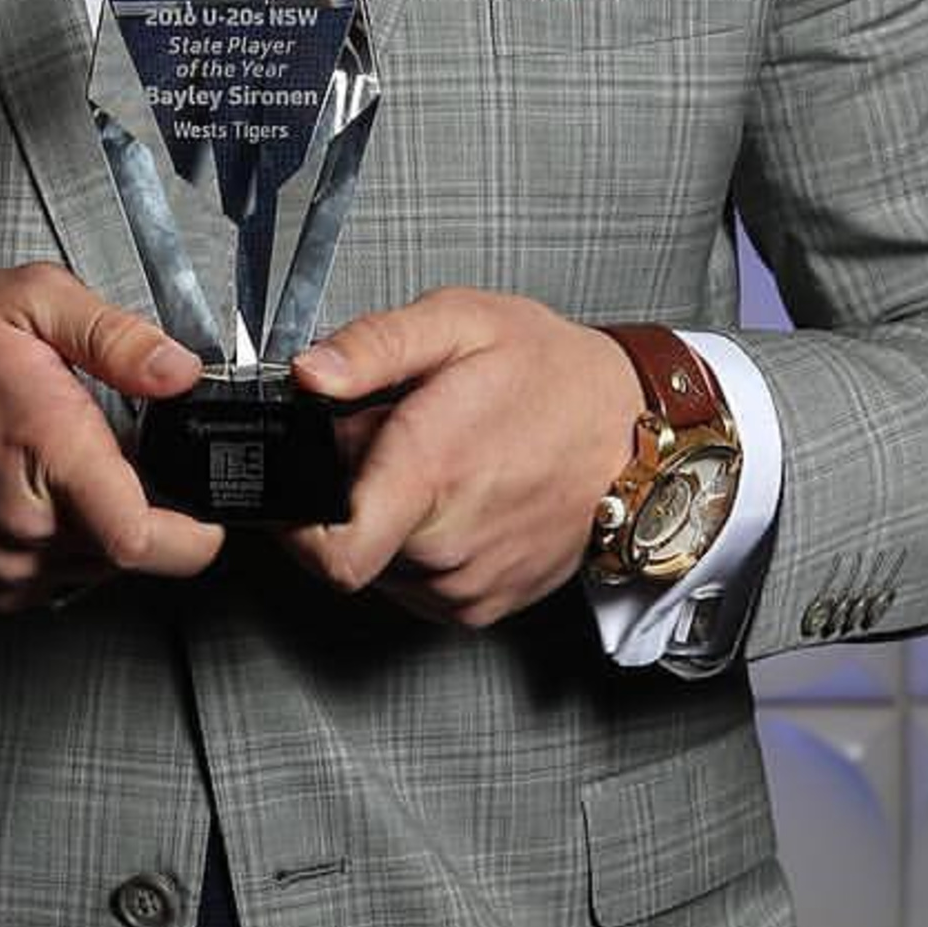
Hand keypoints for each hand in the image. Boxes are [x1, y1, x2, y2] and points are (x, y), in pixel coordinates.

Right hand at [0, 262, 224, 612]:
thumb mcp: (27, 301)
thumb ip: (114, 335)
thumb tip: (180, 371)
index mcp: (47, 451)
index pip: (141, 536)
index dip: (196, 531)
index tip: (212, 507)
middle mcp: (24, 528)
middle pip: (132, 552)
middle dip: (150, 509)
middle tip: (124, 455)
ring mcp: (1, 570)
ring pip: (97, 570)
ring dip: (104, 526)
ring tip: (68, 465)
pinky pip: (57, 581)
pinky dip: (65, 544)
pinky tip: (39, 492)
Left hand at [277, 289, 644, 629]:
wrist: (633, 432)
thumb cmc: (552, 375)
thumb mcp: (460, 322)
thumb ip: (373, 345)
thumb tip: (308, 371)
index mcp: (430, 471)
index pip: (331, 552)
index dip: (294, 523)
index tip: (298, 482)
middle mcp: (448, 543)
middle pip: (348, 544)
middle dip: (348, 492)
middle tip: (387, 438)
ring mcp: (467, 584)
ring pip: (381, 566)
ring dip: (386, 519)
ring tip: (431, 462)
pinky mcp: (483, 605)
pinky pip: (417, 584)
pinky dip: (418, 544)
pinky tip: (452, 495)